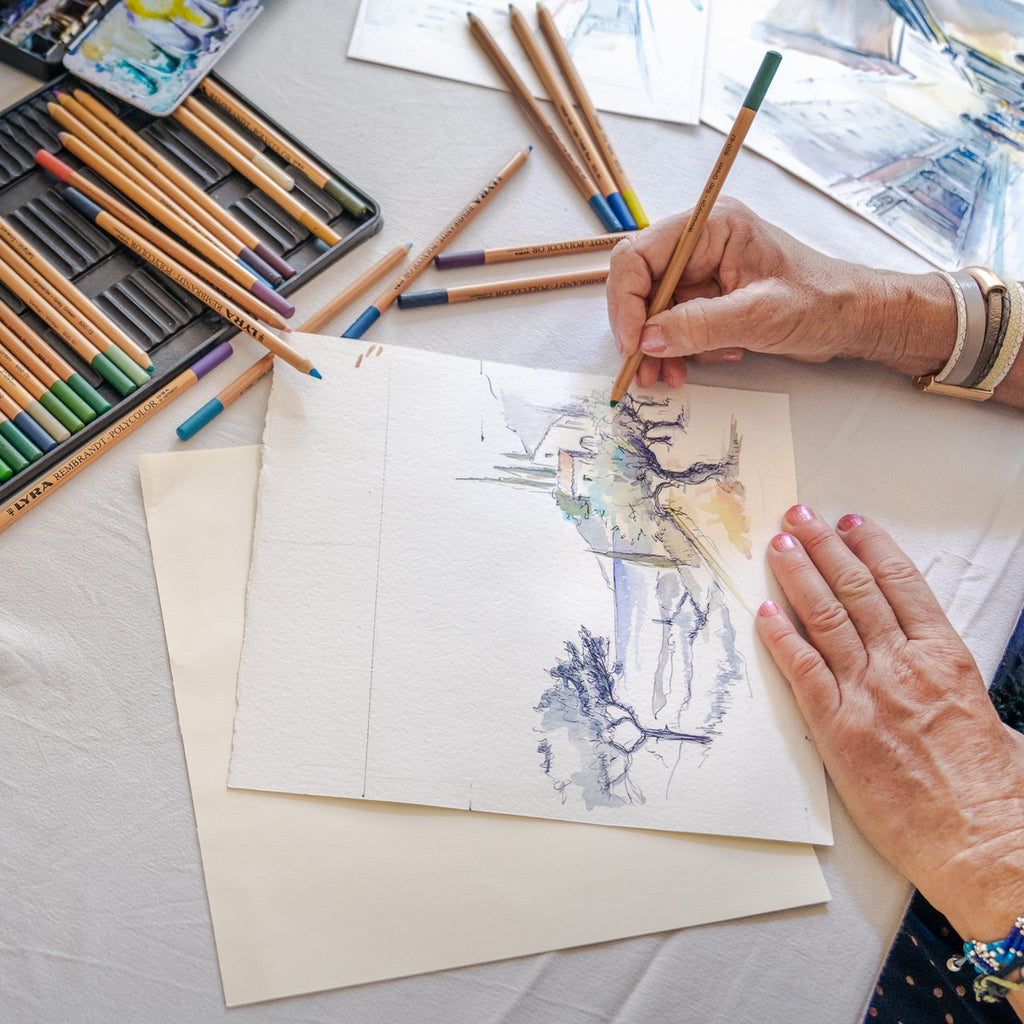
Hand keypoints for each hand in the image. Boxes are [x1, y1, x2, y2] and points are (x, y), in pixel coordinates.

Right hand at [606, 198, 953, 387]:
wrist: (854, 319)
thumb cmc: (823, 302)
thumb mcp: (760, 315)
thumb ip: (700, 325)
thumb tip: (649, 338)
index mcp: (712, 227)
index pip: (640, 255)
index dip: (626, 301)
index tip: (632, 342)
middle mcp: (702, 244)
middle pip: (641, 284)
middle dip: (640, 330)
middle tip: (643, 368)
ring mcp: (704, 272)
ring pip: (654, 311)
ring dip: (657, 347)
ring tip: (668, 377)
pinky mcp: (710, 299)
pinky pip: (675, 325)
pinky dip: (678, 351)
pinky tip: (699, 363)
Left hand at [755, 505, 1023, 943]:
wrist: (983, 844)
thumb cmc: (996, 792)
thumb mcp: (992, 722)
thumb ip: (953, 689)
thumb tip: (942, 682)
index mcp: (945, 658)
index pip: (903, 584)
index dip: (873, 547)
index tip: (852, 524)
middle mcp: (903, 665)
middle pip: (857, 589)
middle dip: (825, 547)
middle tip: (800, 518)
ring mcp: (867, 694)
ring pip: (825, 618)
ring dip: (798, 577)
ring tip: (779, 545)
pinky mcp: (838, 729)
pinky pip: (802, 671)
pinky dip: (780, 638)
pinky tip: (763, 613)